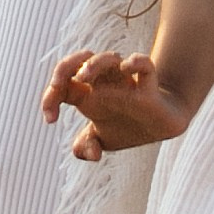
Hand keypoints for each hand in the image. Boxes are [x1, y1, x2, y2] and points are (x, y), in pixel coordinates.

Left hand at [42, 49, 192, 157]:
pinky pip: (144, 65)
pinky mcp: (149, 86)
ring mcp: (126, 82)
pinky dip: (135, 63)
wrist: (162, 125)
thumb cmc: (127, 126)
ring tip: (84, 76)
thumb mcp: (102, 141)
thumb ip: (87, 146)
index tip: (51, 120)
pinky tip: (126, 69)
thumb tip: (91, 154)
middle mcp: (105, 84)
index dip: (50, 98)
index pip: (63, 87)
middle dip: (64, 68)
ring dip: (94, 64)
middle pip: (80, 62)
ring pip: (109, 59)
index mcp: (89, 96)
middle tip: (58, 84)